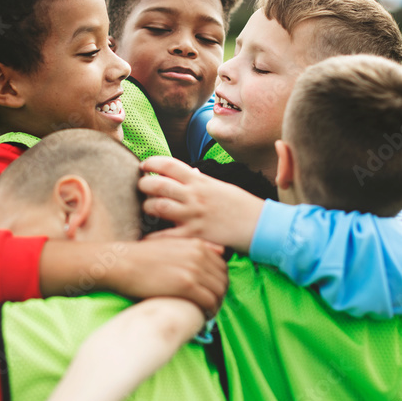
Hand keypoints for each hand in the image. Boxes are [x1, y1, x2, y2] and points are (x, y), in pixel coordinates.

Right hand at [104, 238, 227, 317]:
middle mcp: (199, 255)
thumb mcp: (171, 245)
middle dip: (220, 295)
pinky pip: (209, 302)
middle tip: (211, 307)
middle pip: (223, 280)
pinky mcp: (186, 285)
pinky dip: (210, 312)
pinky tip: (203, 317)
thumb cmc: (142, 257)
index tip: (212, 293)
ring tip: (207, 314)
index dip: (220, 283)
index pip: (222, 266)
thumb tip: (220, 251)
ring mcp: (193, 269)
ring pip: (218, 292)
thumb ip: (196, 247)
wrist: (122, 264)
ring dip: (216, 305)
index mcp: (196, 245)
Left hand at [139, 156, 264, 252]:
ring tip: (146, 208)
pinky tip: (146, 237)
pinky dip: (153, 237)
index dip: (152, 162)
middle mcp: (194, 196)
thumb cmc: (242, 205)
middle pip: (158, 184)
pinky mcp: (194, 235)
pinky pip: (166, 236)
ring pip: (158, 207)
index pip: (169, 165)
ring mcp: (193, 215)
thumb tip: (189, 174)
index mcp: (200, 181)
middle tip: (141, 187)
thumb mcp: (221, 186)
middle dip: (144, 184)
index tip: (144, 165)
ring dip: (147, 207)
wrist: (260, 224)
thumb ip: (201, 181)